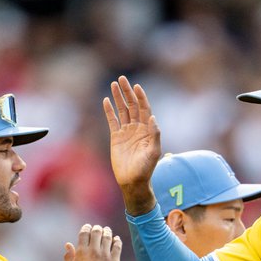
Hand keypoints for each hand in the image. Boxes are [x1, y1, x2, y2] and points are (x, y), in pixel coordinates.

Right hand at [64, 224, 121, 260]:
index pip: (84, 233)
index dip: (86, 227)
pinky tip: (116, 239)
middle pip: (97, 232)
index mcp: (81, 252)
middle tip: (98, 228)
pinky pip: (117, 246)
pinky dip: (117, 240)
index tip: (88, 227)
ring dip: (107, 232)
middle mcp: (93, 251)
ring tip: (107, 231)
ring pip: (108, 237)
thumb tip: (68, 244)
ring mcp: (105, 255)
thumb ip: (68, 256)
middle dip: (97, 228)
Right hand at [104, 76, 161, 214]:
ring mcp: (126, 132)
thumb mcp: (154, 153)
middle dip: (127, 92)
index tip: (136, 86)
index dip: (141, 97)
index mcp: (147, 130)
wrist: (133, 181)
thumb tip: (153, 118)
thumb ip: (154, 135)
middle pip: (132, 105)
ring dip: (118, 98)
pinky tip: (106, 100)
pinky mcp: (116, 138)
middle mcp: (137, 128)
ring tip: (114, 84)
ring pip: (122, 110)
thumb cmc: (146, 169)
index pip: (144, 109)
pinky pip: (112, 121)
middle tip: (122, 79)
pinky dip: (109, 111)